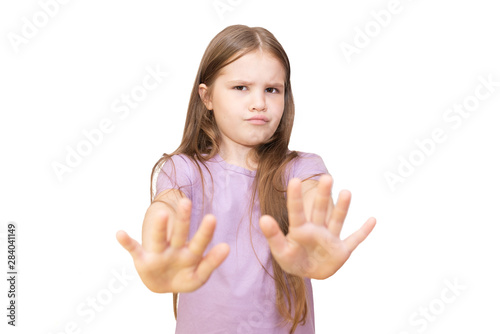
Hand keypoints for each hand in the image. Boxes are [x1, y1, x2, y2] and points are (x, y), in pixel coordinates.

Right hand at [116, 198, 229, 292]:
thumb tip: (226, 246)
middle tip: (186, 202)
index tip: (212, 218)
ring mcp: (158, 254)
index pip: (199, 242)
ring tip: (160, 213)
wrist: (164, 285)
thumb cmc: (185, 275)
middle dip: (182, 220)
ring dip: (158, 227)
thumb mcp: (199, 275)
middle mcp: (174, 249)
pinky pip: (134, 249)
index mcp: (190, 253)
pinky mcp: (142, 260)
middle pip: (179, 234)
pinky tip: (120, 233)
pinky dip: (126, 242)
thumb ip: (211, 262)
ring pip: (158, 239)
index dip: (205, 232)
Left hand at [259, 175, 375, 278]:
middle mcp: (317, 229)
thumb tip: (263, 218)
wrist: (307, 272)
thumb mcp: (280, 250)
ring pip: (337, 220)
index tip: (294, 180)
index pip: (297, 211)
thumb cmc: (292, 260)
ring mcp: (330, 238)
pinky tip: (373, 219)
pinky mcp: (342, 250)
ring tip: (346, 192)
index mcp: (300, 229)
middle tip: (326, 177)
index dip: (295, 197)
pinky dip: (364, 231)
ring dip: (342, 208)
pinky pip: (355, 239)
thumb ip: (273, 235)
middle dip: (323, 195)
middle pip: (320, 209)